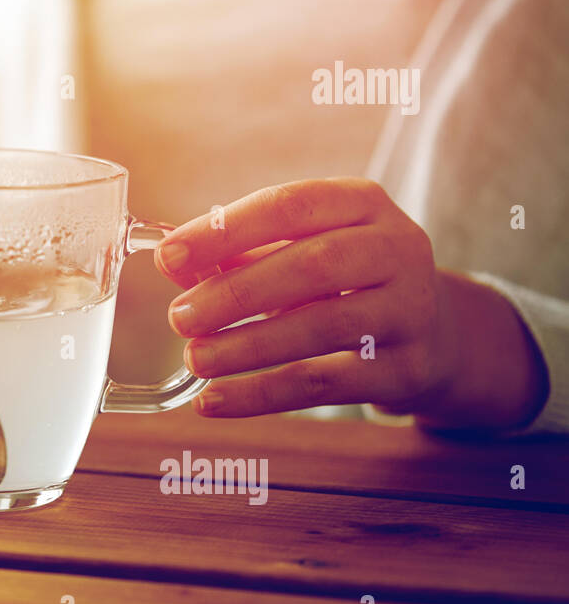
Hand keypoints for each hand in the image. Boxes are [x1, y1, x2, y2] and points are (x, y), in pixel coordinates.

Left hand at [154, 178, 547, 430]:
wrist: (435, 332)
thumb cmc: (344, 280)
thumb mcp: (298, 250)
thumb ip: (236, 252)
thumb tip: (174, 263)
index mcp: (361, 203)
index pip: (289, 205)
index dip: (225, 231)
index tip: (169, 257)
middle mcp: (397, 248)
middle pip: (312, 265)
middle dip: (236, 293)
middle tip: (179, 318)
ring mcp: (410, 309)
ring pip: (322, 326)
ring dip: (248, 345)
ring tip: (196, 360)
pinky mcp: (407, 369)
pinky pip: (325, 384)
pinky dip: (262, 394)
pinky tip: (214, 401)